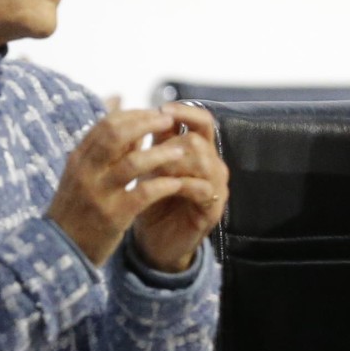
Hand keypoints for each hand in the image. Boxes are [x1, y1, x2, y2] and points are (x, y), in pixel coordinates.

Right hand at [46, 105, 227, 268]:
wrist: (60, 250)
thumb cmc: (77, 206)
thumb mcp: (84, 170)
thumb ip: (105, 139)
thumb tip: (119, 99)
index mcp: (79, 158)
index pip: (106, 123)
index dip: (134, 114)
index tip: (156, 111)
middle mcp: (86, 171)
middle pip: (116, 134)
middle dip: (146, 123)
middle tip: (169, 120)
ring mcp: (98, 193)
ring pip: (132, 163)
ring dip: (160, 153)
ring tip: (180, 151)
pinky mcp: (113, 216)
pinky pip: (142, 194)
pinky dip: (163, 185)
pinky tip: (177, 183)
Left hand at [129, 103, 228, 271]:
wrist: (153, 242)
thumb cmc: (148, 201)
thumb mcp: (145, 167)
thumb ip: (148, 140)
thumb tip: (134, 109)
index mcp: (197, 150)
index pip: (201, 120)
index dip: (184, 111)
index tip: (161, 109)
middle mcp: (211, 164)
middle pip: (200, 139)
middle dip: (171, 142)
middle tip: (149, 152)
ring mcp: (215, 186)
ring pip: (204, 160)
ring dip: (174, 163)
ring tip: (152, 171)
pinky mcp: (213, 209)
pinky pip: (203, 188)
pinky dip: (181, 184)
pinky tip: (163, 187)